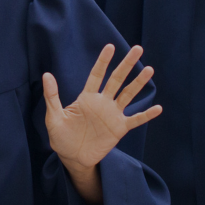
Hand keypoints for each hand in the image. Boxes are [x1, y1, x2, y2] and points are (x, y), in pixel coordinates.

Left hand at [42, 44, 162, 204]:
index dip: (103, 61)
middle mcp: (102, 102)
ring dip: (138, 83)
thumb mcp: (53, 117)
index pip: (97, 75)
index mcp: (87, 98)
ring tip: (149, 69)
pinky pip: (135, 120)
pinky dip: (146, 115)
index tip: (110, 47)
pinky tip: (158, 108)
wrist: (72, 157)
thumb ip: (52, 96)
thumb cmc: (61, 136)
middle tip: (137, 49)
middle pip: (117, 80)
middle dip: (126, 65)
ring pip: (128, 95)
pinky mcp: (119, 129)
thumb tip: (46, 75)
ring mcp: (112, 115)